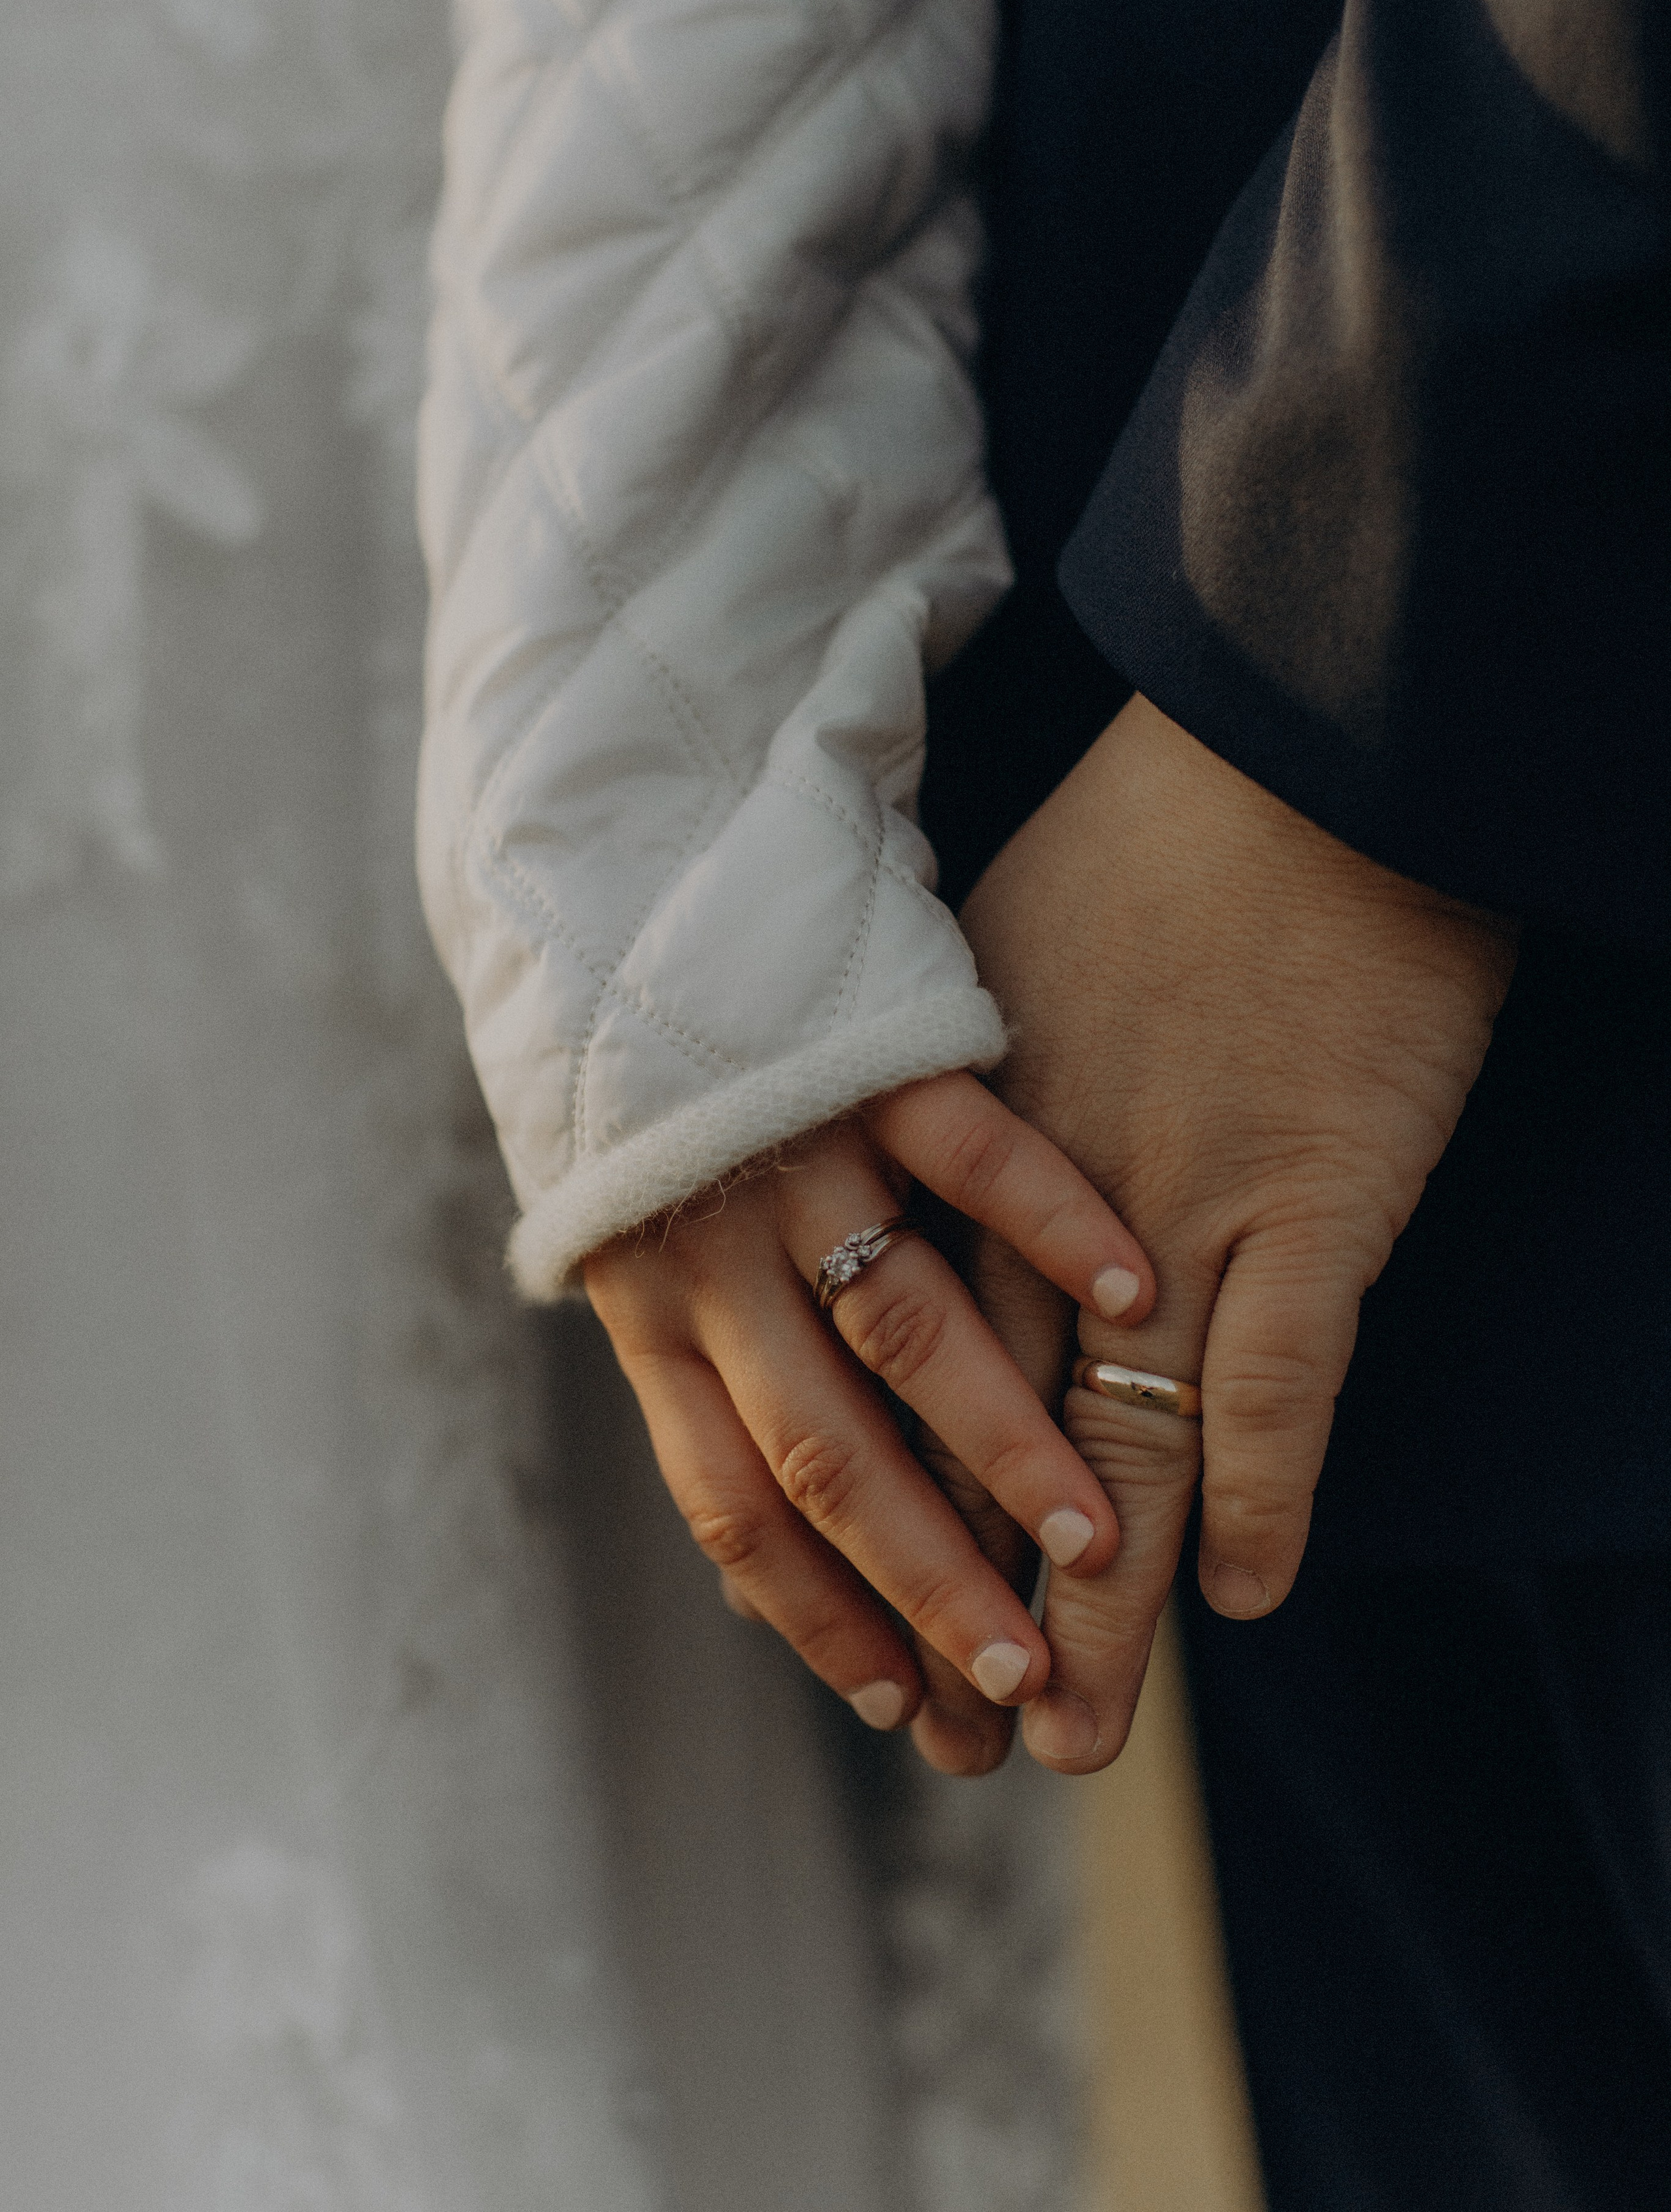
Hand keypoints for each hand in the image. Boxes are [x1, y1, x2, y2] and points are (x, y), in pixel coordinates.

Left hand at [582, 1071, 1152, 1736]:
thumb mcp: (640, 1247)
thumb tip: (759, 1579)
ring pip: (903, 1324)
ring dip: (1004, 1441)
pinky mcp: (875, 1052)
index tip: (913, 1711)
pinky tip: (1138, 1297)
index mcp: (652, 1314)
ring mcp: (801, 1153)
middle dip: (930, 1575)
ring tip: (1098, 1539)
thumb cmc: (648, 1099)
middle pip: (827, 1450)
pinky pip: (974, 1149)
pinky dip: (1054, 1225)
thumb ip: (712, 1385)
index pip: (737, 1507)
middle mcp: (716, 1253)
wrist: (629, 892)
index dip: (822, 1616)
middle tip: (1028, 1673)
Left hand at [957, 695, 1518, 1771]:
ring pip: (1114, 1441)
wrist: (1288, 750)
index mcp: (945, 1150)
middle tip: (963, 1738)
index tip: (868, 1620)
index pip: (889, 1375)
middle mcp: (1037, 1199)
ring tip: (1078, 1731)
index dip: (880, 1514)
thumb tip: (902, 1181)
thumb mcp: (983, 966)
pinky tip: (1246, 1593)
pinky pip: (1277, 1376)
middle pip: (982, 1441)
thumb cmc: (1139, 842)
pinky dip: (1258, 1488)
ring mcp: (1171, 1201)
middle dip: (969, 1600)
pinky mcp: (1307, 1188)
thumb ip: (935, 1092)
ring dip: (1100, 1599)